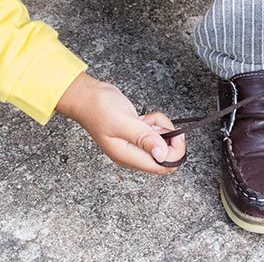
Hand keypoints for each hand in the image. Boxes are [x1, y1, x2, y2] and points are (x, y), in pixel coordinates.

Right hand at [56, 73, 185, 173]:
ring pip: (162, 142)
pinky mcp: (136, 134)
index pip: (162, 166)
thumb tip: (162, 154)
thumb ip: (144, 139)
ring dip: (161, 127)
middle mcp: (133, 154)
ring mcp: (135, 145)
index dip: (175, 152)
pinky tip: (144, 117)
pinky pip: (155, 133)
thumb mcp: (123, 122)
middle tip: (157, 123)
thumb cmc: (98, 109)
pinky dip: (155, 123)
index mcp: (128, 157)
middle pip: (165, 156)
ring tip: (147, 118)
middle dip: (169, 138)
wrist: (86, 96)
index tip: (176, 134)